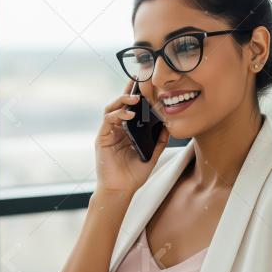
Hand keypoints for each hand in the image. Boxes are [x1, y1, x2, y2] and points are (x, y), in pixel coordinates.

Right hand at [95, 79, 169, 193]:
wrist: (120, 190)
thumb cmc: (134, 175)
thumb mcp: (152, 155)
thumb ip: (159, 141)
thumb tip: (168, 125)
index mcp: (127, 131)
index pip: (131, 108)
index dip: (136, 95)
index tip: (145, 82)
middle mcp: (117, 129)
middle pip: (120, 104)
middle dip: (128, 91)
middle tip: (138, 81)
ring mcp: (108, 133)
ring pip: (111, 108)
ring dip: (122, 100)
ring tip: (135, 98)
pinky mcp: (102, 138)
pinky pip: (108, 121)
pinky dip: (117, 114)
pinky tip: (129, 115)